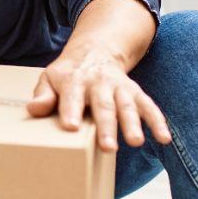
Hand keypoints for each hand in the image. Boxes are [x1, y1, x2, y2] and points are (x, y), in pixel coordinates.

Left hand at [28, 47, 170, 152]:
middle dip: (107, 125)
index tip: (70, 126)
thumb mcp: (49, 79)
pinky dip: (157, 121)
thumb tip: (34, 109)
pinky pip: (148, 106)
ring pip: (127, 106)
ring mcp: (119, 88)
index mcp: (74, 80)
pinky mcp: (135, 93)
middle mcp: (99, 83)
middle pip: (103, 105)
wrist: (94, 52)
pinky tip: (164, 138)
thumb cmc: (68, 75)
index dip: (70, 110)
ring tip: (136, 141)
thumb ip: (43, 95)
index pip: (71, 97)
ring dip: (133, 124)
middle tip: (108, 146)